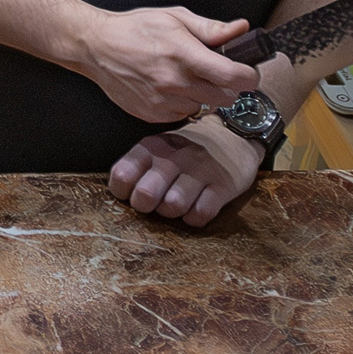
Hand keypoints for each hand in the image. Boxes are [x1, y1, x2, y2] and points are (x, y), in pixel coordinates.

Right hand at [64, 6, 258, 121]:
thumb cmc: (136, 29)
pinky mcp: (152, 114)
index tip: (248, 72)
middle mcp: (174, 82)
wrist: (97, 48)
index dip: (248, 76)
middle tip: (217, 73)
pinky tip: (170, 87)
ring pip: (204, 107)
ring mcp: (162, 101)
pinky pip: (183, 115)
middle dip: (228, 86)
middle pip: (225, 98)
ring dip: (204, 96)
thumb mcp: (175, 18)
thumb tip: (241, 29)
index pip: (232, 77)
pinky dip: (184, 104)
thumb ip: (211, 28)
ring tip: (186, 78)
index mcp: (183, 54)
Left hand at [108, 120, 263, 225]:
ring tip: (177, 204)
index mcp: (154, 146)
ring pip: (173, 206)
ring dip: (172, 212)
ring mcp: (201, 170)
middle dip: (146, 206)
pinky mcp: (223, 185)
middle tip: (155, 203)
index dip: (123, 192)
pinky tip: (196, 207)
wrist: (233, 136)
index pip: (122, 175)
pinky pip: (201, 214)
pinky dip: (195, 217)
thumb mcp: (159, 148)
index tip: (132, 193)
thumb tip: (118, 193)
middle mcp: (175, 156)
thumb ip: (137, 166)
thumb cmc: (187, 150)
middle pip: (145, 195)